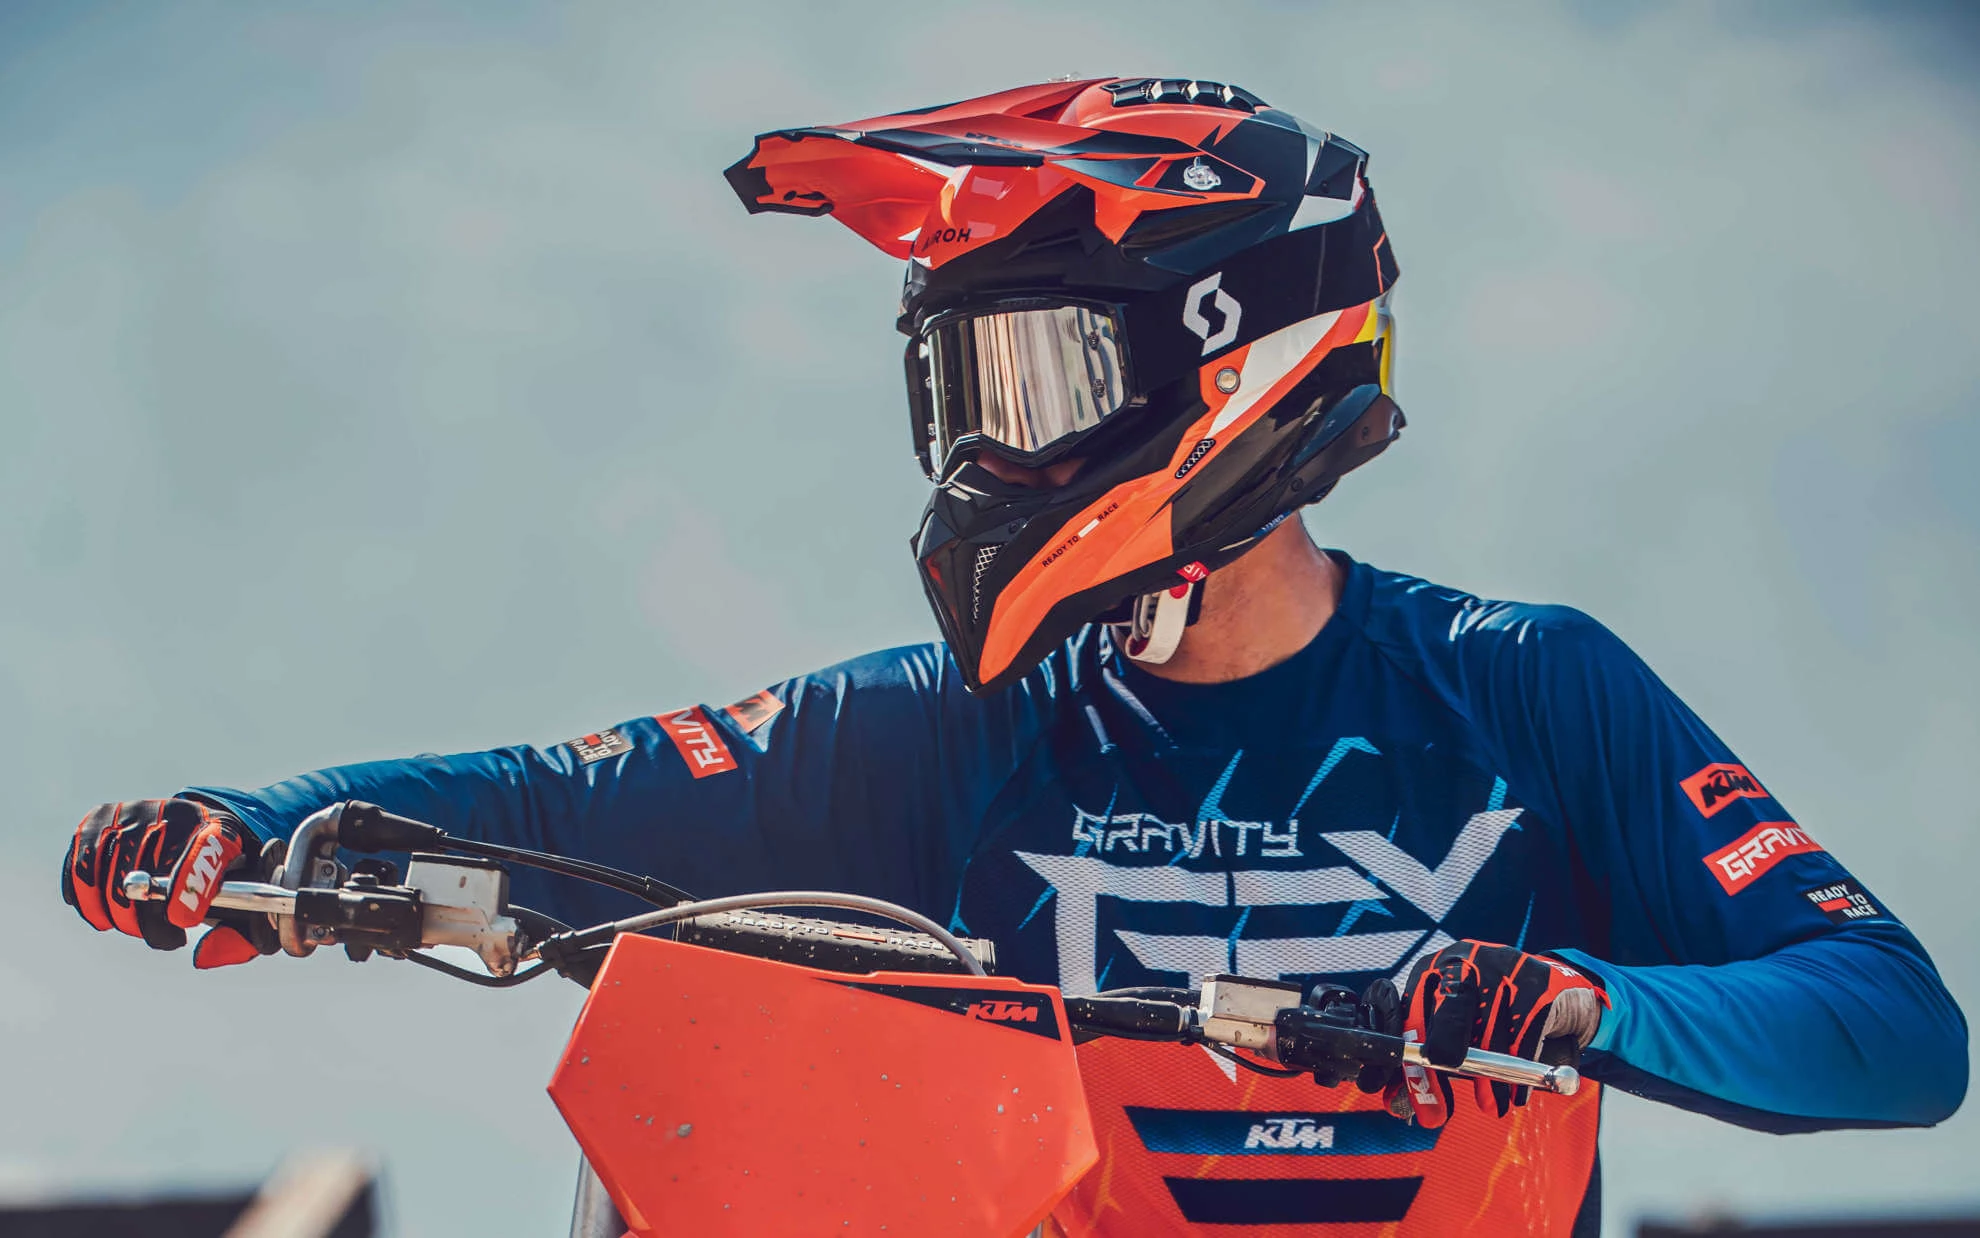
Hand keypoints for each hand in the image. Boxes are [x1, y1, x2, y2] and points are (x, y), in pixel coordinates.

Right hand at [61, 799, 266, 968]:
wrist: (191, 827)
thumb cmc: (215, 871)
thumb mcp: (240, 892)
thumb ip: (237, 932)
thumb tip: (201, 957)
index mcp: (218, 827)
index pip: (202, 854)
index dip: (186, 890)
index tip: (180, 921)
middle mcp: (171, 812)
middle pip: (145, 875)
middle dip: (149, 919)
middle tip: (168, 937)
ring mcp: (130, 813)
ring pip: (107, 877)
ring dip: (118, 915)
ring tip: (137, 926)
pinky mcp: (96, 822)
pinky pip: (79, 871)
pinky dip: (88, 901)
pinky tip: (106, 914)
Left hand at [1374, 940, 1607, 1126]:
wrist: (1552, 987)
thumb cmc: (1491, 1011)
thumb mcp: (1457, 1023)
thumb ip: (1428, 1057)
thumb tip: (1399, 1104)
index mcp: (1434, 968)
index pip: (1413, 1015)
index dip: (1413, 1062)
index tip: (1416, 1101)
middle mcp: (1465, 960)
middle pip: (1448, 1020)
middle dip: (1444, 1071)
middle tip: (1441, 1111)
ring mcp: (1503, 968)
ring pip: (1490, 1034)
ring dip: (1489, 1080)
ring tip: (1491, 1106)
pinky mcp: (1539, 984)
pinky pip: (1525, 1036)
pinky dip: (1521, 1072)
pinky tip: (1516, 1094)